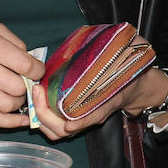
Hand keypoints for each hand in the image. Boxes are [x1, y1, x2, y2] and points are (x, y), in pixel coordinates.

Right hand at [0, 20, 39, 127]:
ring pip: (7, 105)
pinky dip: (10, 122)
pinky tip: (19, 118)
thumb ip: (16, 43)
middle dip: (27, 87)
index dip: (37, 70)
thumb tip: (34, 65)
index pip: (25, 65)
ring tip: (15, 93)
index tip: (36, 70)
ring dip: (18, 102)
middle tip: (24, 82)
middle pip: (17, 87)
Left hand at [31, 67, 167, 140]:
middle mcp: (88, 117)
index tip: (68, 123)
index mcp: (102, 108)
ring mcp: (78, 119)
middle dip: (45, 114)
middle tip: (37, 90)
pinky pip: (52, 125)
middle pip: (62, 130)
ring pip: (55, 131)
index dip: (78, 123)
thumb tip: (129, 37)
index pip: (88, 120)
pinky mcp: (69, 116)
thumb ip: (125, 54)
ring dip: (40, 116)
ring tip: (34, 92)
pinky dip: (40, 115)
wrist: (133, 89)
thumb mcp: (126, 67)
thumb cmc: (126, 78)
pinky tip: (35, 96)